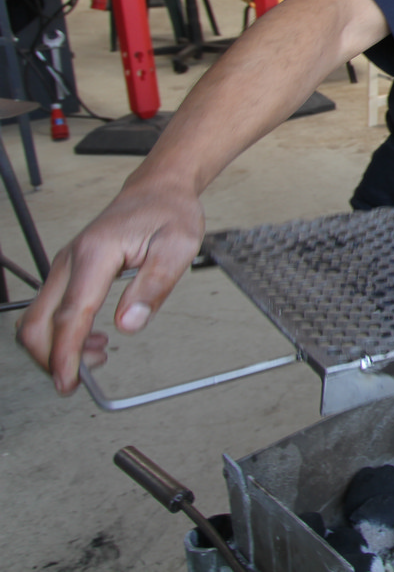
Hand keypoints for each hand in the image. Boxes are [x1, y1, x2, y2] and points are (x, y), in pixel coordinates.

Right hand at [15, 182, 204, 394]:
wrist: (158, 189)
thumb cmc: (169, 213)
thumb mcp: (178, 247)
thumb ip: (154, 287)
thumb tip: (128, 324)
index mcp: (95, 254)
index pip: (70, 315)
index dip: (65, 354)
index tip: (68, 382)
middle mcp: (70, 260)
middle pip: (37, 322)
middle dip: (51, 358)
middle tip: (77, 382)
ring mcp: (65, 265)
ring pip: (38, 318)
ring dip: (57, 346)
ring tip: (98, 356)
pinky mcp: (68, 270)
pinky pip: (51, 308)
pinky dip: (61, 332)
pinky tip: (94, 338)